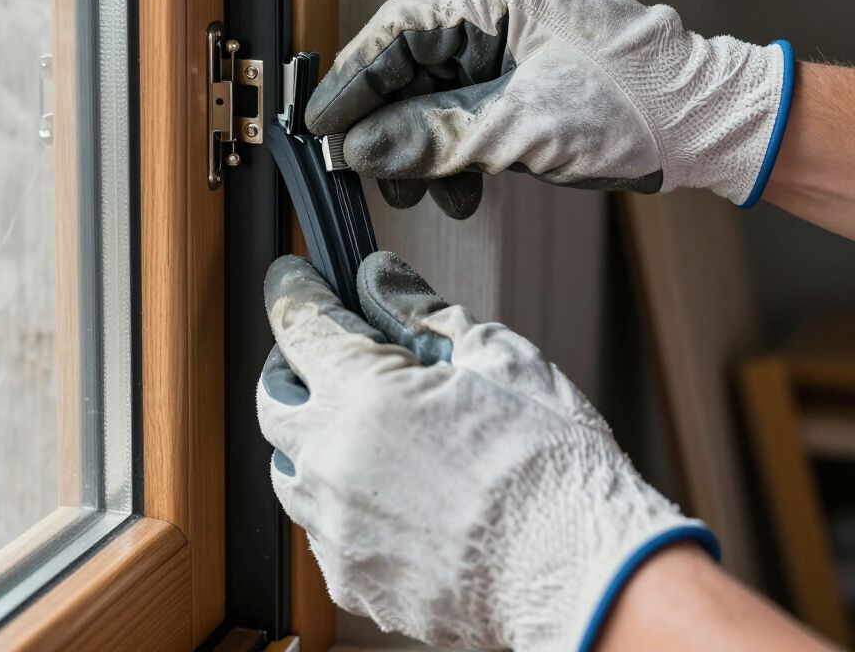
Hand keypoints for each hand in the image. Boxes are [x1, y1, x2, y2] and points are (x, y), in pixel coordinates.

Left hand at [257, 252, 717, 651]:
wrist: (583, 576)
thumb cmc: (550, 467)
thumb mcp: (494, 357)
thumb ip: (420, 312)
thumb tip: (378, 279)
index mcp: (363, 396)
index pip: (298, 325)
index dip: (293, 291)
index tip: (294, 278)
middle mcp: (332, 462)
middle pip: (273, 397)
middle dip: (289, 363)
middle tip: (322, 349)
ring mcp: (337, 528)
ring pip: (288, 465)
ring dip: (309, 433)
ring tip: (356, 422)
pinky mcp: (353, 578)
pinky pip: (320, 525)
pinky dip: (337, 495)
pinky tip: (382, 487)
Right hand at [306, 0, 792, 217]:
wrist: (704, 126)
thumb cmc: (640, 106)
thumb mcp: (522, 128)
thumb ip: (431, 136)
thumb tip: (362, 146)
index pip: (398, 29)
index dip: (353, 81)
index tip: (323, 124)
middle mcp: (500, 1)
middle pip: (411, 61)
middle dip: (389, 123)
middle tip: (367, 168)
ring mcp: (510, 32)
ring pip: (433, 87)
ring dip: (421, 143)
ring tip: (420, 189)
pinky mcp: (520, 65)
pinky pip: (464, 101)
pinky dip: (454, 144)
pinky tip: (458, 184)